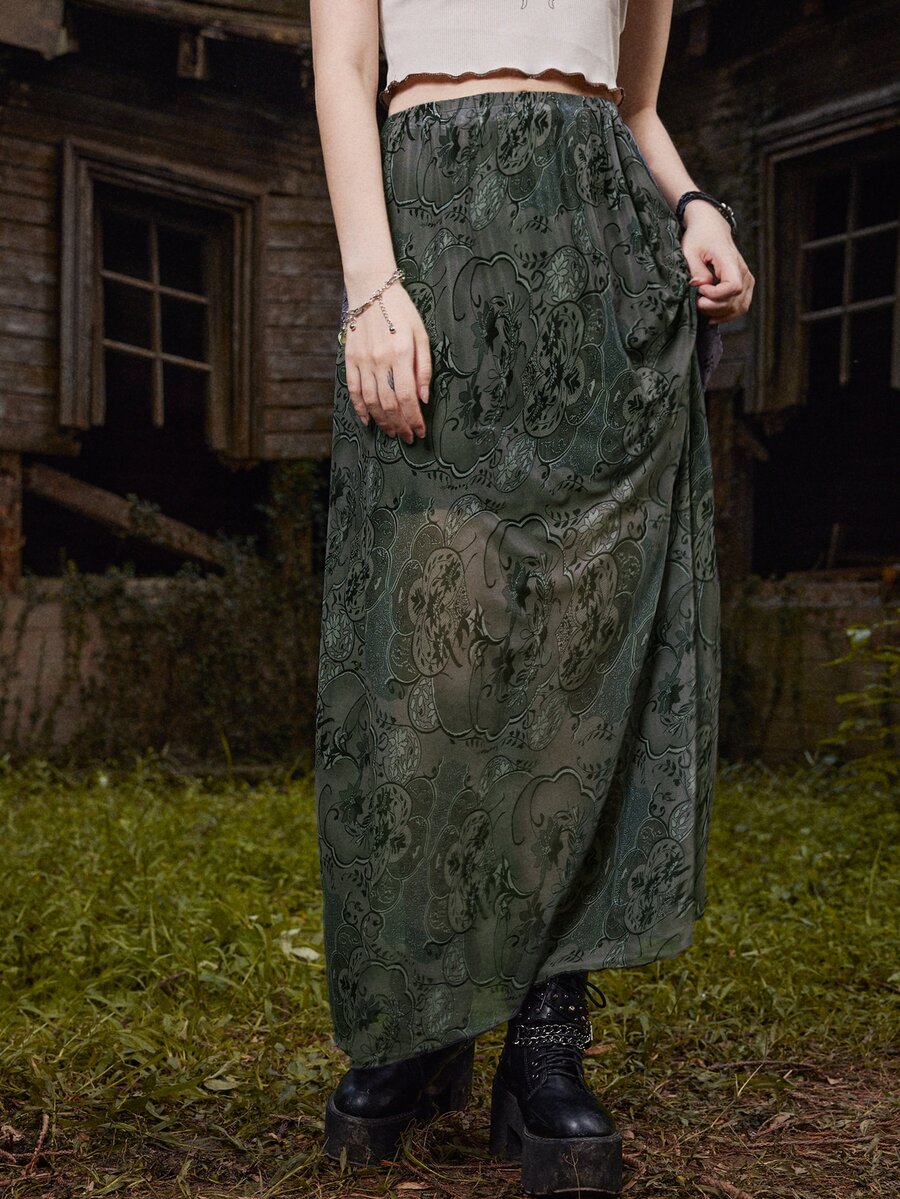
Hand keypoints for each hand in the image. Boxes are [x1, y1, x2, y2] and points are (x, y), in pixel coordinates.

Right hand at [343, 276, 431, 443]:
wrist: (371, 288)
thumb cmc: (401, 311)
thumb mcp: (421, 335)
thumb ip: (424, 368)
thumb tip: (424, 398)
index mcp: (400, 354)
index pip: (408, 397)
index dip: (414, 419)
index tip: (420, 432)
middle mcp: (379, 361)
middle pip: (389, 404)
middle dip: (400, 425)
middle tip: (408, 438)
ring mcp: (362, 361)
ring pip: (371, 401)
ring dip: (382, 421)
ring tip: (392, 432)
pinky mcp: (350, 359)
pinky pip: (354, 389)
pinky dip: (359, 408)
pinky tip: (368, 421)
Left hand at [679, 203, 754, 325]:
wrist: (711, 228)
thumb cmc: (700, 237)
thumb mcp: (690, 250)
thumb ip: (696, 269)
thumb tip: (700, 286)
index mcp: (730, 261)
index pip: (733, 287)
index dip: (715, 295)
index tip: (700, 290)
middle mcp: (743, 271)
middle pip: (735, 301)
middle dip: (713, 307)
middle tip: (695, 301)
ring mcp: (747, 280)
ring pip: (740, 307)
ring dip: (719, 313)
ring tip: (702, 308)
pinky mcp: (745, 286)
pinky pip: (741, 306)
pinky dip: (727, 314)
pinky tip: (712, 315)